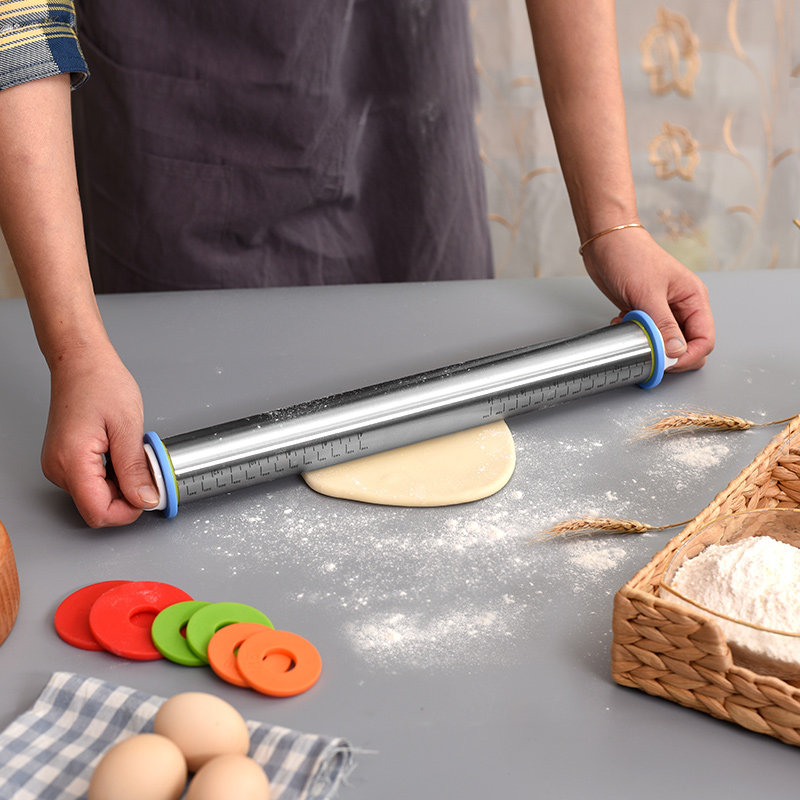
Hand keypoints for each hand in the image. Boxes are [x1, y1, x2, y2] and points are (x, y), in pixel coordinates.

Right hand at [41, 343, 158, 526]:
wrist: (81, 363)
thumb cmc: (101, 383)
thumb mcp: (128, 427)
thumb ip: (135, 469)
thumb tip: (145, 499)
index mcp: (72, 461)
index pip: (99, 513)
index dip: (128, 510)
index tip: (149, 493)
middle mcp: (59, 468)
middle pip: (97, 507)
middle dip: (127, 494)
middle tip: (144, 464)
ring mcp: (59, 465)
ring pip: (96, 496)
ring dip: (120, 483)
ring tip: (129, 451)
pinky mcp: (64, 461)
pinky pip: (91, 482)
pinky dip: (111, 474)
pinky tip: (119, 452)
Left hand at [581, 226, 713, 370]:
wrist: (605, 243)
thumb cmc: (630, 256)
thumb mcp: (648, 293)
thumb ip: (663, 325)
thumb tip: (676, 352)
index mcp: (694, 298)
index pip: (704, 339)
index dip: (689, 356)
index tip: (668, 363)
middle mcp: (682, 306)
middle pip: (687, 345)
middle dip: (669, 354)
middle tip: (648, 353)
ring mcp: (663, 310)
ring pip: (665, 342)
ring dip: (649, 344)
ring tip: (632, 331)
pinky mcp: (645, 312)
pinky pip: (647, 334)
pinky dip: (635, 335)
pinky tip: (622, 323)